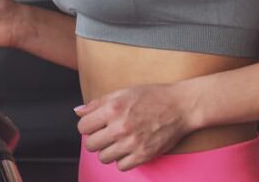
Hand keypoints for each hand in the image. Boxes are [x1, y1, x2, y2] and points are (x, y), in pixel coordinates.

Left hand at [76, 84, 193, 170]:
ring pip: (103, 157)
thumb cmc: (153, 97)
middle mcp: (120, 127)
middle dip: (96, 139)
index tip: (94, 126)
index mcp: (113, 109)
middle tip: (105, 134)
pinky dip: (122, 160)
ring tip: (117, 142)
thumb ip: (97, 103)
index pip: (83, 127)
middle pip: (91, 145)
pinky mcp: (143, 155)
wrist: (180, 107)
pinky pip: (121, 166)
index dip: (87, 126)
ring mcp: (132, 143)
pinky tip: (128, 149)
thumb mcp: (123, 92)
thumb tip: (78, 111)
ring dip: (108, 151)